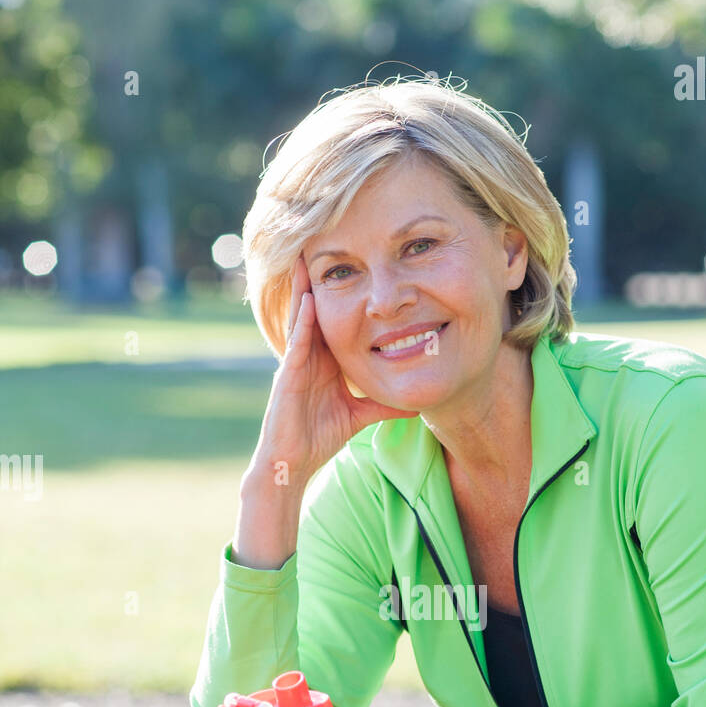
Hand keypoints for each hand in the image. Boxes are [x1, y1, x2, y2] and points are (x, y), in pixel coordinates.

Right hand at [248, 253, 420, 485]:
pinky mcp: (288, 376)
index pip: (335, 318)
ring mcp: (296, 362)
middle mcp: (309, 355)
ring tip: (307, 256)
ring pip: (302, 317)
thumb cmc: (319, 437)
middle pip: (315, 308)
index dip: (341, 292)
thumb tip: (416, 404)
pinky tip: (309, 301)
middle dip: (318, 278)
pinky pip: (297, 343)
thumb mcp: (360, 415)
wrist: (293, 463)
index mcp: (324, 360)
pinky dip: (303, 321)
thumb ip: (384, 405)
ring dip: (304, 287)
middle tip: (322, 243)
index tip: (353, 264)